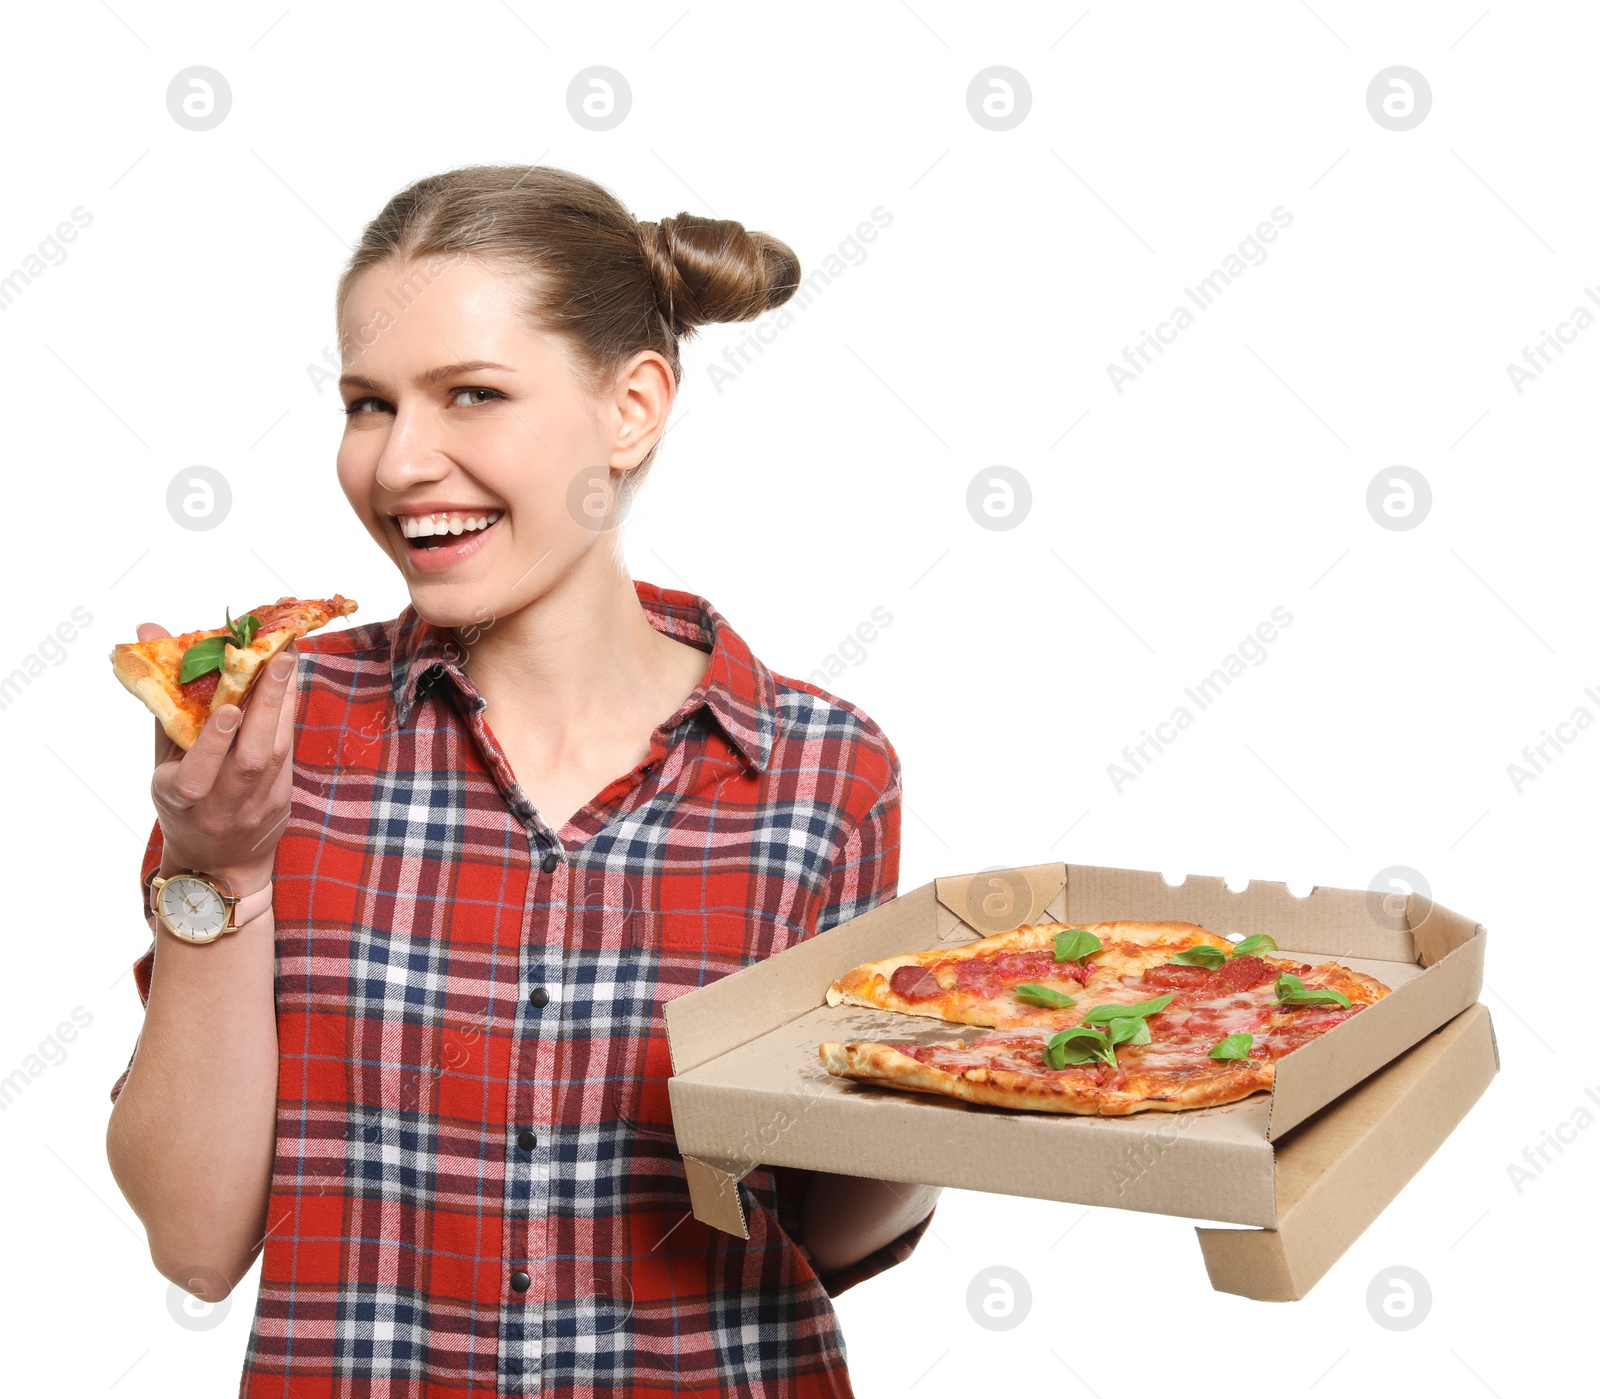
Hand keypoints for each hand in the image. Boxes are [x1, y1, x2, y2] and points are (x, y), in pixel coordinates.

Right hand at [145, 622, 298, 893]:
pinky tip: (290, 688)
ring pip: (277, 753)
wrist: (218, 863)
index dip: (214, 744)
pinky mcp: (283, 802)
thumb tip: (149, 630)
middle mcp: (222, 807)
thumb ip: (162, 703)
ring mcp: (258, 807)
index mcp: (180, 801)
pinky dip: (288, 718)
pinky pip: (288, 755)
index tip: (228, 710)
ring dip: (284, 704)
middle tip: (279, 657)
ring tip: (288, 660)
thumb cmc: (182, 801)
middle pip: (251, 758)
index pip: (196, 776)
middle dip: (267, 705)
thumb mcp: (162, 763)